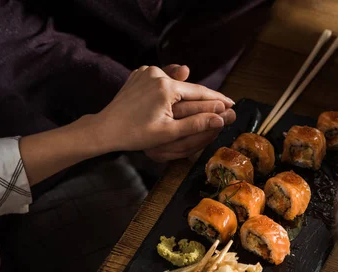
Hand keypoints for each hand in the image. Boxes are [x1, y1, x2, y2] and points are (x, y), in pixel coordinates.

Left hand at [91, 65, 235, 158]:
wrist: (106, 128)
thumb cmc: (136, 134)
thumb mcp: (169, 133)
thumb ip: (197, 124)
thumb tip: (221, 119)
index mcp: (166, 87)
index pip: (200, 92)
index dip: (218, 99)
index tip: (232, 103)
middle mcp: (156, 73)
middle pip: (188, 87)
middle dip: (205, 97)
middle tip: (223, 104)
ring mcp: (146, 72)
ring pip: (176, 83)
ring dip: (188, 92)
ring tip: (206, 101)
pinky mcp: (138, 74)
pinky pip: (162, 80)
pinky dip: (172, 87)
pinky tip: (180, 93)